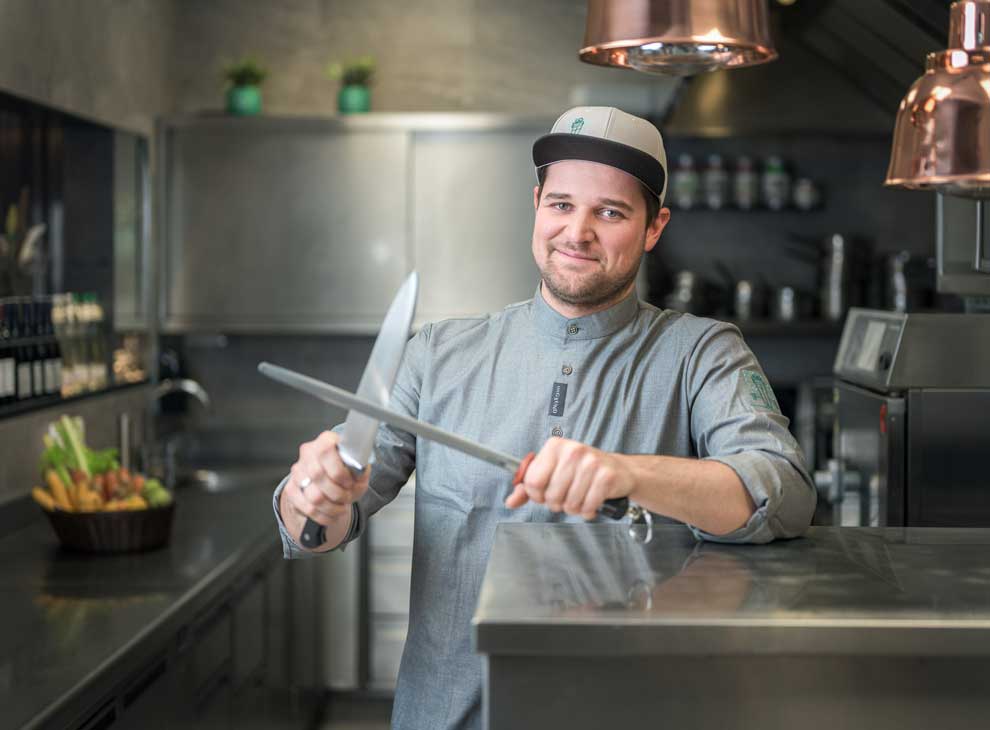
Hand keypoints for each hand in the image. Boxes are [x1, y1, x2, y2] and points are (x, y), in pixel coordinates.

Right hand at [284, 431, 369, 525]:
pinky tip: (332, 514)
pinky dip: (323, 516)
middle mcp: (308, 452)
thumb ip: (360, 470)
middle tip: (347, 497)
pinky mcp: (291, 488)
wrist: (332, 479)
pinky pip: (307, 508)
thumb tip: (357, 474)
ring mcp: (297, 470)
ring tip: (341, 507)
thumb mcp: (359, 469)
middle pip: (318, 476)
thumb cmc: (347, 471)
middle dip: (338, 493)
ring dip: (332, 507)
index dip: (338, 471)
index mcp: (326, 440)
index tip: (349, 482)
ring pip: (314, 496)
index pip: (326, 451)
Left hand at [504, 437, 633, 519]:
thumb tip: (510, 501)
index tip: (545, 494)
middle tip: (567, 495)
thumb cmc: (582, 472)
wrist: (619, 470)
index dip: (536, 495)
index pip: (532, 481)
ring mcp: (591, 462)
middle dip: (557, 503)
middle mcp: (572, 450)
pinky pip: (587, 507)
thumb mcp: (553, 472)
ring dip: (574, 508)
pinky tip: (592, 502)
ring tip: (580, 497)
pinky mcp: (606, 476)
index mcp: (555, 446)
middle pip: (550, 496)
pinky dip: (588, 511)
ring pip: (569, 504)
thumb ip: (529, 487)